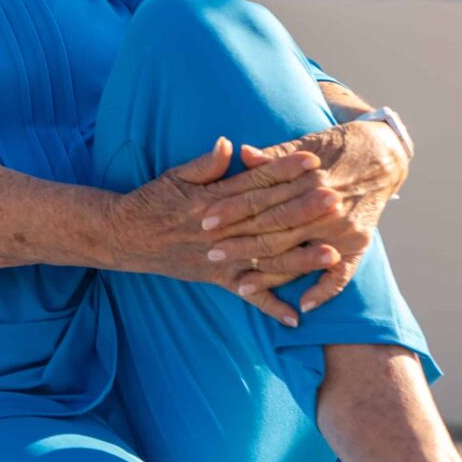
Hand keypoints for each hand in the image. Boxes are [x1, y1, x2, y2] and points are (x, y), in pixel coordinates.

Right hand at [108, 139, 342, 326]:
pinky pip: (247, 294)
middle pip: (269, 219)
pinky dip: (269, 307)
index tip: (313, 163)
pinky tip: (295, 317)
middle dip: (304, 211)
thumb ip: (206, 164)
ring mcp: (221, 257)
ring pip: (266, 258)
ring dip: (299, 259)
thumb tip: (230, 144)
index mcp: (214, 200)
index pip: (256, 183)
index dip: (284, 172)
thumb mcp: (175, 175)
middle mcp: (222, 230)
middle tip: (336, 202)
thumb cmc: (152, 201)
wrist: (125, 236)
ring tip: (331, 255)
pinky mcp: (217, 277)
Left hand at [211, 118, 409, 312]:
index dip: (231, 210)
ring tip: (240, 287)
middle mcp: (325, 207)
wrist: (383, 155)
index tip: (205, 220)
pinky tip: (302, 307)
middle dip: (240, 244)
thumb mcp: (305, 143)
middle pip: (273, 231)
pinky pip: (341, 275)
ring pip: (298, 257)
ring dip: (268, 275)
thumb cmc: (337, 147)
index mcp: (308, 180)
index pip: (260, 199)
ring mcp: (343, 229)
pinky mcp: (359, 244)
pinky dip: (323, 292)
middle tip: (211, 254)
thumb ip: (273, 156)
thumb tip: (242, 153)